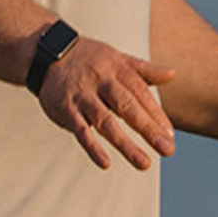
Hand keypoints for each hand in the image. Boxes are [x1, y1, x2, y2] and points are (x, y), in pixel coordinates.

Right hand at [38, 38, 177, 169]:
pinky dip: (92, 147)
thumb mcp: (117, 59)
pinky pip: (80, 130)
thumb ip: (144, 70)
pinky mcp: (65, 109)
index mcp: (118, 70)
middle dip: (149, 129)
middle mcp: (101, 82)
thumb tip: (172, 74)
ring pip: (106, 122)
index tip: (169, 134)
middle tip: (168, 150)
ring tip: (144, 163)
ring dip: (125, 144)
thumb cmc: (90, 59)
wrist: (45, 52)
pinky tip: (105, 163)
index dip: (156, 114)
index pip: (141, 94)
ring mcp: (82, 97)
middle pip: (128, 107)